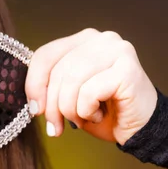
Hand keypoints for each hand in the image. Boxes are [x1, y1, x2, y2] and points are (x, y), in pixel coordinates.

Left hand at [25, 28, 156, 144]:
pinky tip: (98, 114)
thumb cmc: (103, 111)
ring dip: (69, 110)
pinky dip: (87, 111)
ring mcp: (117, 51)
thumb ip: (49, 86)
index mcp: (82, 40)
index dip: (34, 85)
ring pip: (71, 81)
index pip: (44, 55)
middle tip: (55, 126)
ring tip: (80, 120)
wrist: (138, 128)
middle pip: (56, 70)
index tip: (35, 110)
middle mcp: (101, 40)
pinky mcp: (127, 69)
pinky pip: (88, 92)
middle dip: (51, 105)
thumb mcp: (67, 95)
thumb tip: (31, 99)